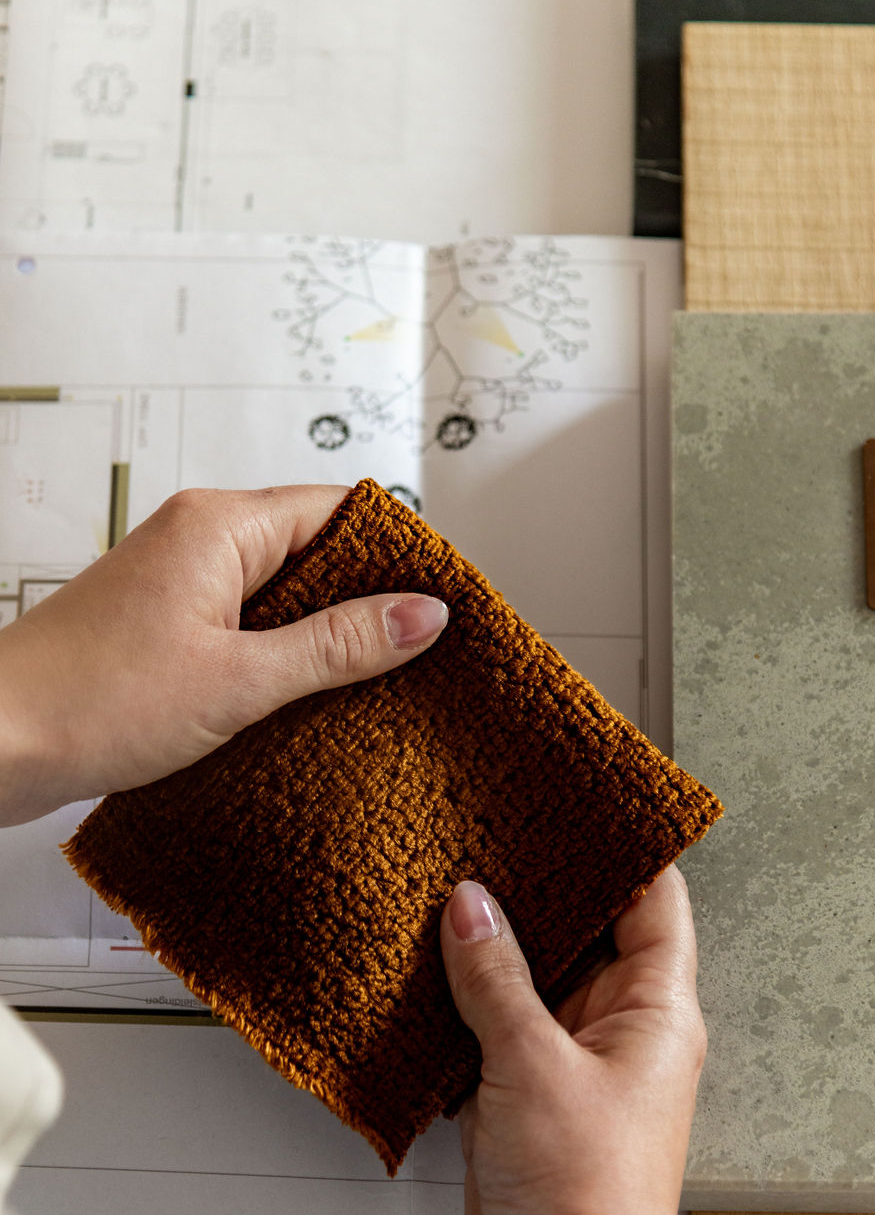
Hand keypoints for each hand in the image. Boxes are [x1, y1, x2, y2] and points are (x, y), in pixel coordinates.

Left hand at [0, 485, 448, 826]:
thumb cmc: (89, 702)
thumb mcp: (240, 679)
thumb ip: (338, 646)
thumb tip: (422, 614)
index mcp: (220, 525)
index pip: (340, 510)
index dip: (400, 552)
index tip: (444, 598)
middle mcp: (199, 540)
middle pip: (316, 551)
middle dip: (369, 601)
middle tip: (422, 654)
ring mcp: (179, 584)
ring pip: (282, 595)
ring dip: (323, 638)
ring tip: (374, 686)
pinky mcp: (165, 629)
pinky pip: (246, 628)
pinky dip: (280, 660)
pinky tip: (306, 704)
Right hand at [440, 864, 704, 1214]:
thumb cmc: (589, 1202)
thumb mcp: (536, 1064)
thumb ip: (498, 979)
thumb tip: (474, 907)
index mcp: (657, 1012)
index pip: (653, 900)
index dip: (624, 844)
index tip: (584, 795)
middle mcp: (620, 1032)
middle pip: (586, 932)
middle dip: (539, 889)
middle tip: (491, 830)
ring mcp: (570, 1066)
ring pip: (533, 981)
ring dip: (494, 948)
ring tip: (445, 886)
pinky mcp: (525, 1100)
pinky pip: (495, 1030)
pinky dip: (464, 1003)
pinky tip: (425, 971)